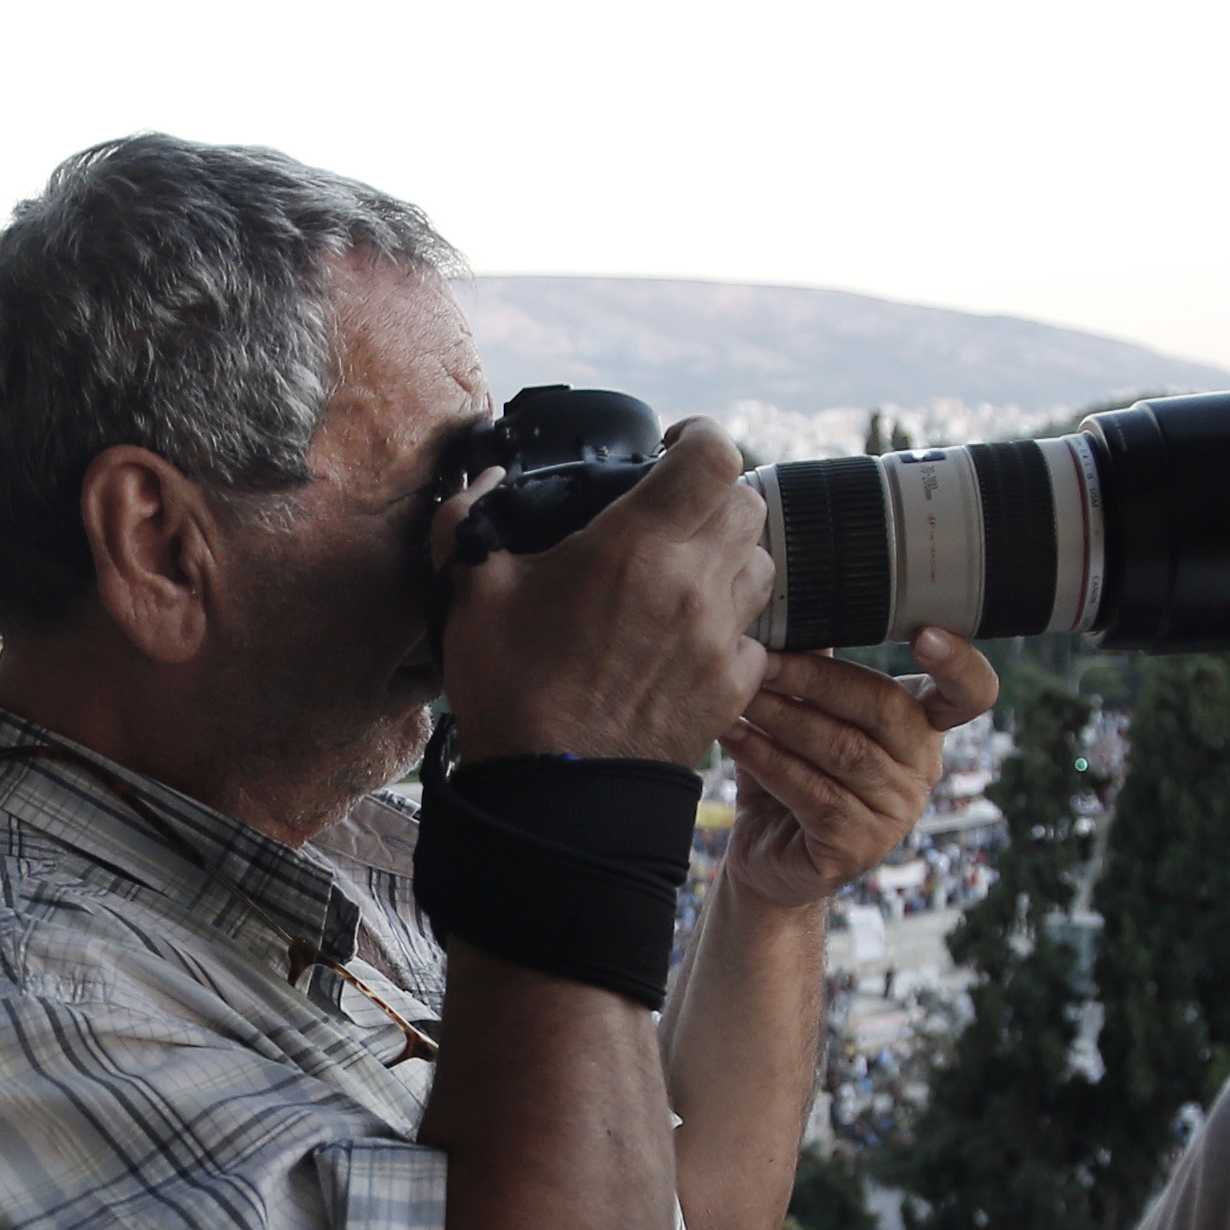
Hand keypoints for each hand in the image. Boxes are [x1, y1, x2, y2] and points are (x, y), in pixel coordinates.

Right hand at [442, 421, 772, 766]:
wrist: (553, 793)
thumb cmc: (511, 689)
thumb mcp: (469, 591)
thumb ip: (470, 518)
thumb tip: (483, 479)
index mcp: (637, 545)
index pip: (714, 456)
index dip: (698, 437)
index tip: (671, 447)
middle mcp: (694, 583)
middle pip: (748, 504)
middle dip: (713, 497)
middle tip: (673, 514)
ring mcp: (720, 637)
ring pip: (760, 565)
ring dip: (730, 557)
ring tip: (686, 575)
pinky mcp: (733, 687)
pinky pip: (755, 633)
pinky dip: (731, 624)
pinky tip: (688, 637)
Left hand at [715, 626, 996, 909]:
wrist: (768, 855)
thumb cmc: (790, 770)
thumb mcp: (805, 710)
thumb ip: (814, 660)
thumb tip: (799, 599)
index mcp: (923, 724)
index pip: (970, 693)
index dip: (959, 664)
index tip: (925, 635)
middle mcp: (923, 768)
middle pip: (884, 708)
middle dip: (817, 678)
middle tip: (763, 658)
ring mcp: (896, 813)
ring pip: (843, 750)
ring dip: (784, 716)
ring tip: (740, 693)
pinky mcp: (858, 846)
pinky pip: (812, 792)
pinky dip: (767, 760)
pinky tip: (735, 735)